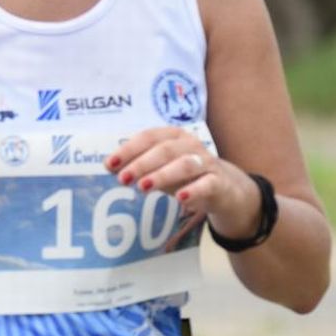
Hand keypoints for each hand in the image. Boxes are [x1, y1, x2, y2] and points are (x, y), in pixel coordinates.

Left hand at [105, 128, 262, 242]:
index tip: (109, 164)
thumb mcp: (162, 169)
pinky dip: (193, 190)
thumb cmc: (187, 176)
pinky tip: (180, 199)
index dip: (128, 149)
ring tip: (143, 187)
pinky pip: (207, 184)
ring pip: (184, 165)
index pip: (149, 137)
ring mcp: (207, 163)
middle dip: (141, 163)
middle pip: (164, 150)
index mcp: (174, 136)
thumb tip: (109, 166)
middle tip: (123, 178)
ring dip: (162, 175)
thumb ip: (140, 166)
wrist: (226, 190)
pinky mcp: (219, 182)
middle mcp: (191, 145)